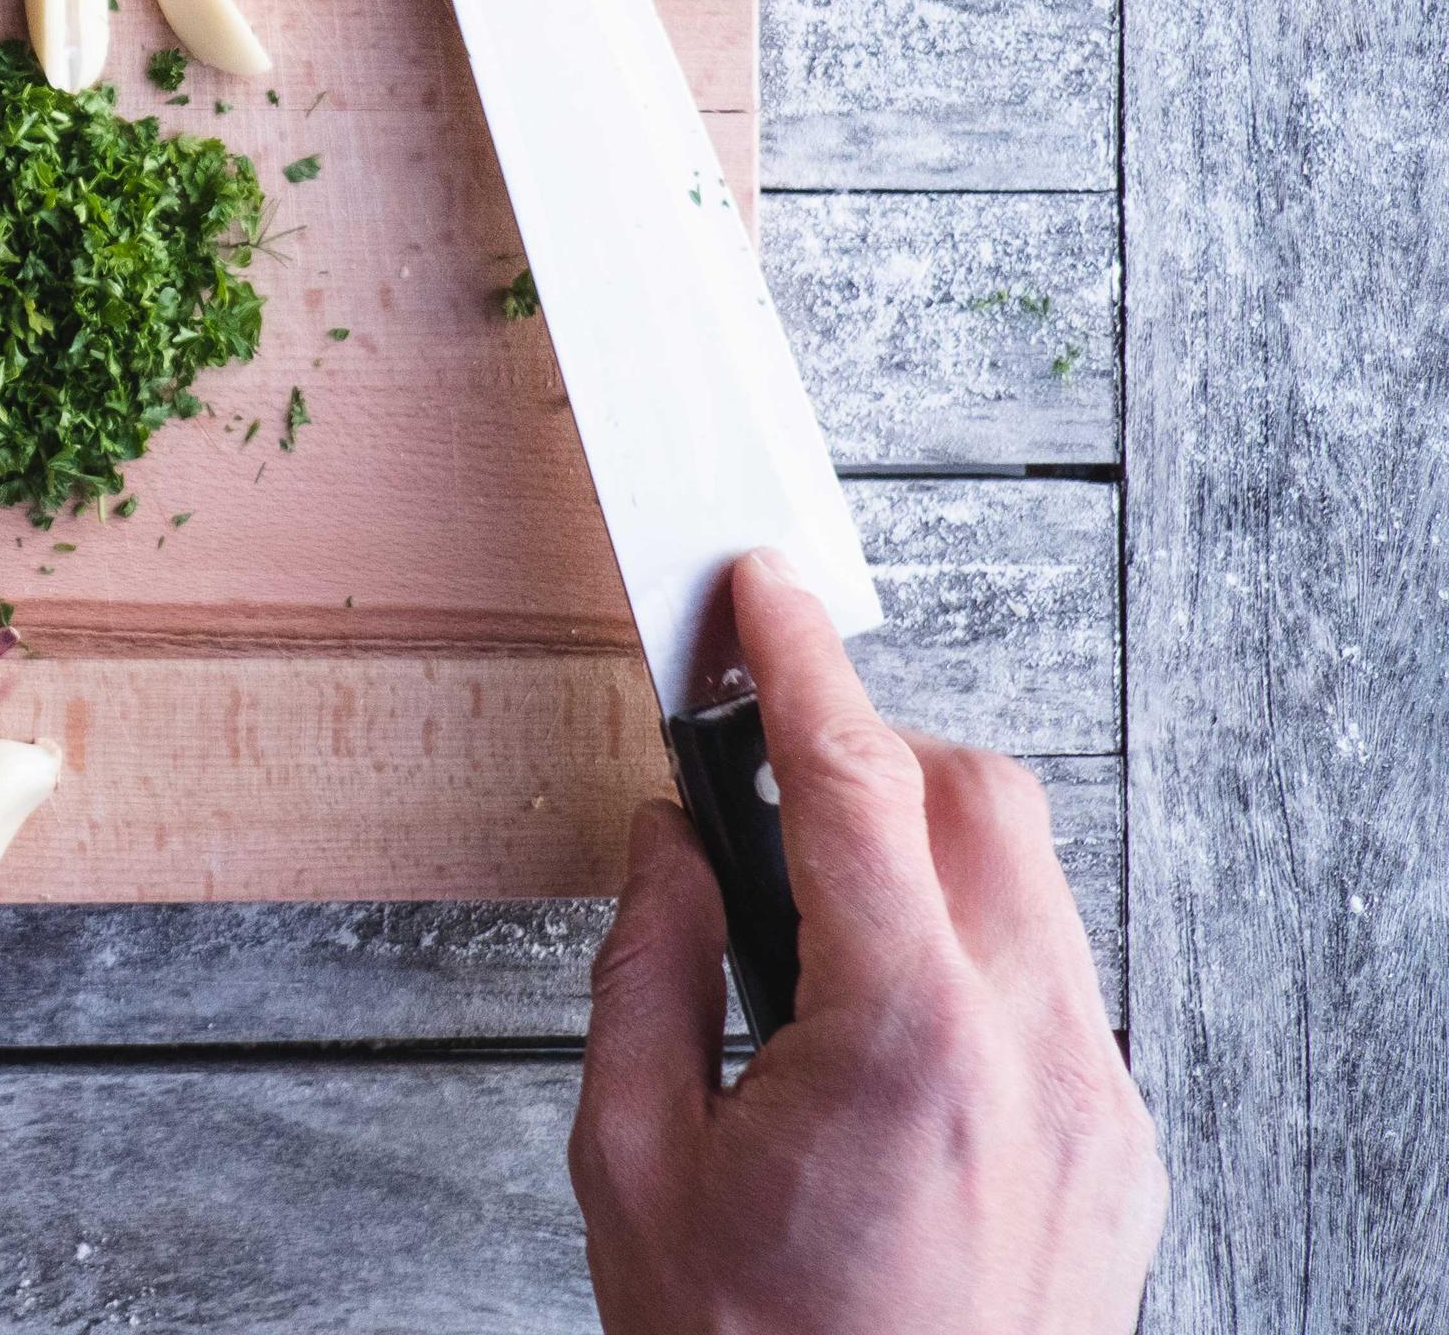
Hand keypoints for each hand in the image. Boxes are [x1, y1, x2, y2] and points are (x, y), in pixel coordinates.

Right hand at [571, 548, 1163, 1331]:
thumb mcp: (637, 1163)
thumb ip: (649, 973)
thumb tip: (671, 845)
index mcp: (904, 1043)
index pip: (856, 783)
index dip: (799, 663)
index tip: (761, 593)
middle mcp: (1034, 1057)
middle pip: (980, 799)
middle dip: (870, 754)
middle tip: (759, 779)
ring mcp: (1096, 1107)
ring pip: (1031, 886)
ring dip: (920, 856)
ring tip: (810, 927)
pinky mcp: (1119, 1153)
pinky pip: (1053, 986)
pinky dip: (966, 953)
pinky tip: (874, 1022)